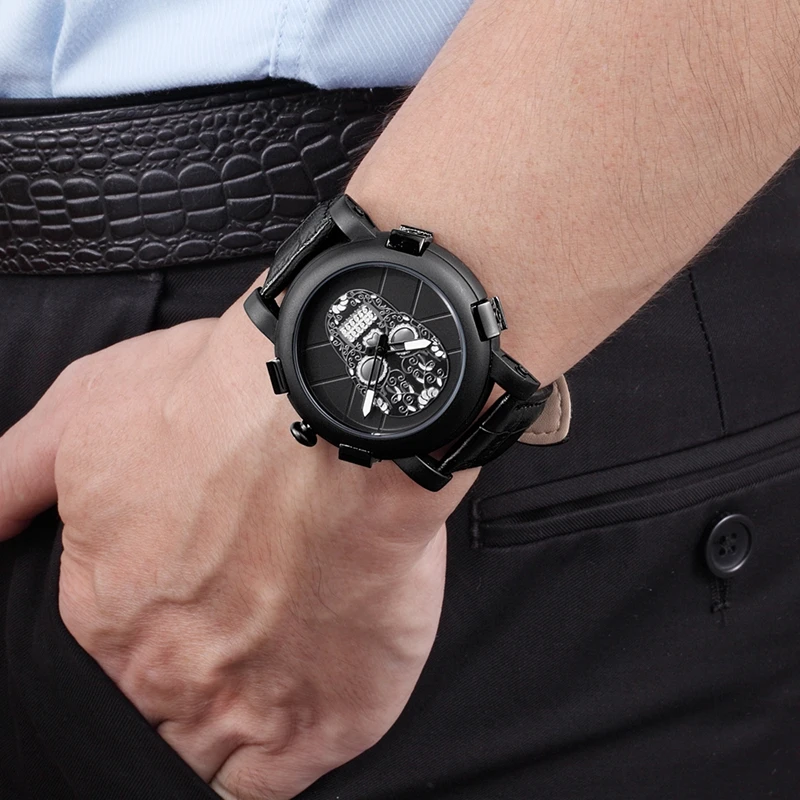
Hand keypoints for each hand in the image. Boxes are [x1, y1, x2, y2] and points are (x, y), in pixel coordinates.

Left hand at [0, 293, 475, 798]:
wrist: (341, 416)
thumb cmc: (220, 400)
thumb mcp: (87, 410)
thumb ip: (9, 481)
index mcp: (104, 612)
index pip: (101, 670)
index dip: (141, 645)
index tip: (179, 617)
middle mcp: (161, 674)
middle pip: (152, 717)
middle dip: (178, 689)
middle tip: (224, 642)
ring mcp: (242, 707)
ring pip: (205, 760)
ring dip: (222, 729)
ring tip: (257, 680)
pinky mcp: (324, 723)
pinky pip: (269, 789)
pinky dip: (268, 768)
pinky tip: (283, 729)